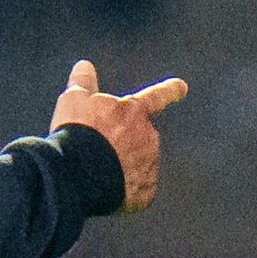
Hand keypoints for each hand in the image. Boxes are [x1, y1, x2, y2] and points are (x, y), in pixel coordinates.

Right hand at [52, 59, 186, 215]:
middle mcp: (149, 136)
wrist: (80, 172)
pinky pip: (135, 190)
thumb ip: (83, 83)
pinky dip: (123, 191)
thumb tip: (84, 65)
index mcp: (134, 112)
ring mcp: (150, 165)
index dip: (169, 91)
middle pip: (138, 138)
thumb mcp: (74, 100)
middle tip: (94, 152)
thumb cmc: (77, 131)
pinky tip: (103, 190)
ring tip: (94, 172)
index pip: (156, 97)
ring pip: (137, 165)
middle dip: (122, 144)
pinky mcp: (146, 192)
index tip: (183, 86)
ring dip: (121, 167)